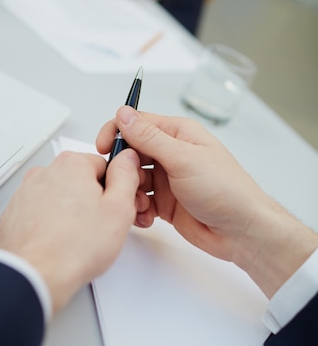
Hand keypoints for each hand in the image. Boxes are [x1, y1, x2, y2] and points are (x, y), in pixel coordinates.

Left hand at [0, 149, 146, 313]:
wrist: (34, 275)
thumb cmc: (72, 248)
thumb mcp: (119, 208)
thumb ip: (126, 176)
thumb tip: (127, 160)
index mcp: (71, 164)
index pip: (103, 165)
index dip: (115, 188)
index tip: (115, 206)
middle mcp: (45, 173)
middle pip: (80, 179)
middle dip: (92, 200)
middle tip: (99, 226)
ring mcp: (26, 193)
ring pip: (60, 196)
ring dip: (71, 211)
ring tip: (77, 237)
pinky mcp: (16, 213)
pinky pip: (41, 212)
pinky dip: (51, 223)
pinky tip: (60, 241)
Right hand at [97, 106, 317, 297]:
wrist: (242, 232)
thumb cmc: (225, 190)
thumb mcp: (183, 159)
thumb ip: (149, 137)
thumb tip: (124, 113)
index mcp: (178, 134)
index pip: (137, 123)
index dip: (117, 133)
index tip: (104, 148)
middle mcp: (172, 153)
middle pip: (131, 152)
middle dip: (122, 168)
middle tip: (124, 182)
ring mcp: (168, 178)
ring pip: (133, 179)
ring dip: (130, 191)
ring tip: (141, 204)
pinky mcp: (166, 202)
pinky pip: (140, 200)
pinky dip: (138, 209)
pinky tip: (146, 217)